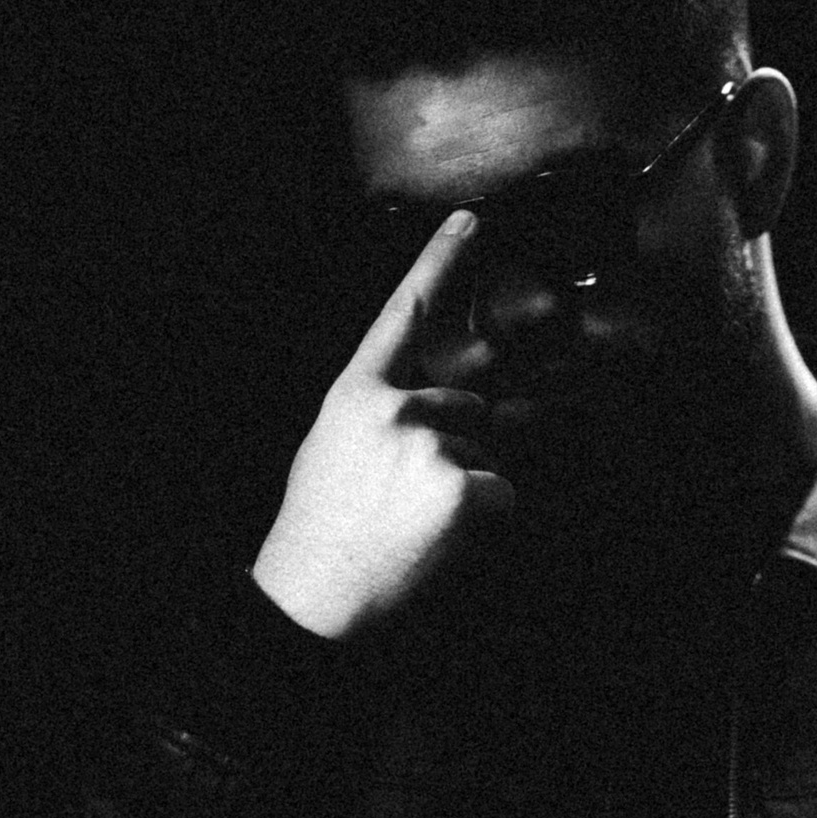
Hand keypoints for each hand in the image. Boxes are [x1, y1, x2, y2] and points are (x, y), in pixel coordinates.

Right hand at [250, 210, 514, 639]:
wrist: (314, 598)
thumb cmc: (320, 534)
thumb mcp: (332, 451)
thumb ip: (380, 418)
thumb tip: (439, 412)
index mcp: (355, 395)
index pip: (404, 313)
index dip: (441, 261)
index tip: (473, 219)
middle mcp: (395, 408)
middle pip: (470, 409)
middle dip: (457, 451)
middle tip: (406, 505)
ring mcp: (431, 444)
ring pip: (486, 455)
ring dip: (467, 490)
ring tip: (414, 528)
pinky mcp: (464, 486)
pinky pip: (503, 495)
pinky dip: (483, 523)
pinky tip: (436, 543)